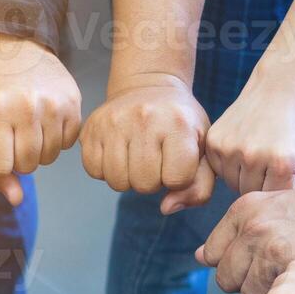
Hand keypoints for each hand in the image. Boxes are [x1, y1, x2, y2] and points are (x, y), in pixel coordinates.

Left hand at [0, 34, 82, 204]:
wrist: (9, 46)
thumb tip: (17, 201)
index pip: (0, 167)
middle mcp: (26, 108)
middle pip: (27, 166)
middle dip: (16, 157)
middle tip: (9, 134)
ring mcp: (53, 105)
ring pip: (48, 158)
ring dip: (36, 150)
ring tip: (25, 126)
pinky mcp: (73, 103)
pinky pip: (67, 144)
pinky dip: (55, 139)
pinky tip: (42, 120)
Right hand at [79, 75, 214, 211]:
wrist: (149, 85)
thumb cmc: (180, 122)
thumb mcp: (203, 148)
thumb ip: (199, 186)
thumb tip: (166, 208)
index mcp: (178, 124)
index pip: (176, 180)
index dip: (177, 178)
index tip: (176, 160)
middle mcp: (144, 119)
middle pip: (144, 184)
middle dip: (152, 180)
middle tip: (155, 160)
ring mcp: (114, 122)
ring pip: (117, 182)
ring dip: (128, 178)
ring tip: (136, 157)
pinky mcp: (91, 128)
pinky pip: (94, 171)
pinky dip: (106, 170)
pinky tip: (118, 153)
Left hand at [199, 178, 294, 293]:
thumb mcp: (279, 208)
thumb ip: (241, 232)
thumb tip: (201, 257)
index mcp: (245, 207)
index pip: (213, 253)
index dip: (237, 265)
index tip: (261, 264)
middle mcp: (251, 224)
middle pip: (225, 276)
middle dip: (248, 282)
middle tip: (281, 275)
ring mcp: (268, 245)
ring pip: (244, 293)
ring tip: (294, 280)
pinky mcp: (287, 266)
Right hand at [203, 77, 294, 193]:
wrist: (275, 93)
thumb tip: (277, 219)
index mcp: (281, 164)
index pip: (270, 200)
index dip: (274, 191)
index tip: (280, 176)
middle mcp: (254, 156)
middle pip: (248, 193)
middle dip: (258, 185)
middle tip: (267, 165)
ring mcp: (231, 148)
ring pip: (231, 184)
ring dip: (242, 176)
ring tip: (255, 156)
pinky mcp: (214, 141)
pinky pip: (218, 170)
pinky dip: (228, 165)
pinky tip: (241, 149)